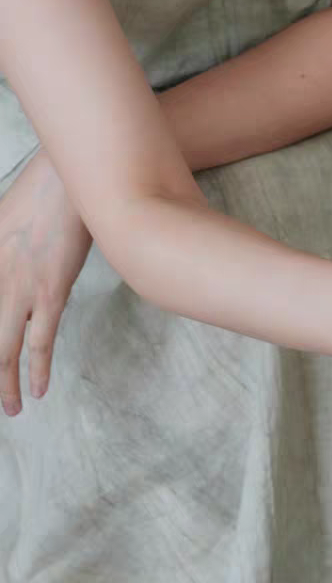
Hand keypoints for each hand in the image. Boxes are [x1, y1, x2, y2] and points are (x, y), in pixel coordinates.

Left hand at [0, 150, 91, 415]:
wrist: (73, 174)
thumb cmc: (45, 190)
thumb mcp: (3, 220)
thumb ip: (1, 250)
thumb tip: (12, 267)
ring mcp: (20, 286)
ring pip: (3, 348)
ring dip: (3, 383)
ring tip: (8, 408)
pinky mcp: (50, 291)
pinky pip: (41, 340)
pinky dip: (37, 369)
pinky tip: (35, 390)